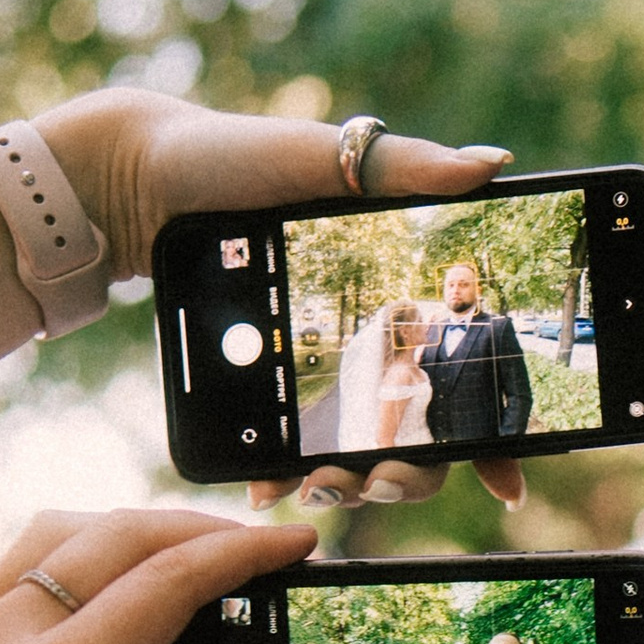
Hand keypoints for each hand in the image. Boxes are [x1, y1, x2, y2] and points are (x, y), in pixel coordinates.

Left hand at [0, 509, 372, 643]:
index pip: (170, 579)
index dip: (248, 554)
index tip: (304, 545)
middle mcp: (11, 637)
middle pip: (122, 534)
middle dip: (204, 530)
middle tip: (268, 551)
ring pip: (67, 530)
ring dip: (137, 529)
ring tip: (198, 557)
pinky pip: (28, 558)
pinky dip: (86, 549)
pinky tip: (124, 587)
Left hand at [34, 86, 528, 513]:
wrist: (137, 178)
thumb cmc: (235, 155)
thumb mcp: (321, 154)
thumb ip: (407, 165)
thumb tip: (493, 165)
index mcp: (396, 297)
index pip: (463, 380)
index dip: (493, 440)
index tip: (506, 480)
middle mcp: (361, 344)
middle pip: (410, 434)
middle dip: (406, 474)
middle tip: (382, 478)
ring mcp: (306, 370)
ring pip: (347, 453)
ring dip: (344, 485)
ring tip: (321, 489)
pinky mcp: (254, 384)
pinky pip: (274, 447)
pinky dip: (275, 474)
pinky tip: (265, 488)